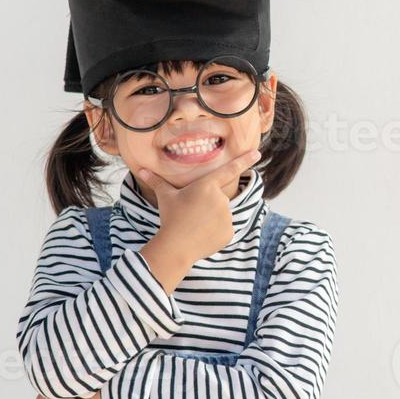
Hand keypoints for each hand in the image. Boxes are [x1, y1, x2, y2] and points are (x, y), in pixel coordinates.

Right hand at [135, 147, 261, 262]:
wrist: (176, 246)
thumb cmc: (171, 218)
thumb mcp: (165, 197)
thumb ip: (157, 181)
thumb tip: (141, 169)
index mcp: (207, 186)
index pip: (229, 170)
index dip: (244, 160)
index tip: (258, 152)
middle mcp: (221, 199)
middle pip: (217, 198)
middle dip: (206, 205)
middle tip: (191, 215)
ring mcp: (227, 216)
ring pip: (221, 214)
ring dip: (211, 218)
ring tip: (195, 226)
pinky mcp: (229, 232)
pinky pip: (224, 229)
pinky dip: (214, 232)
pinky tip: (202, 236)